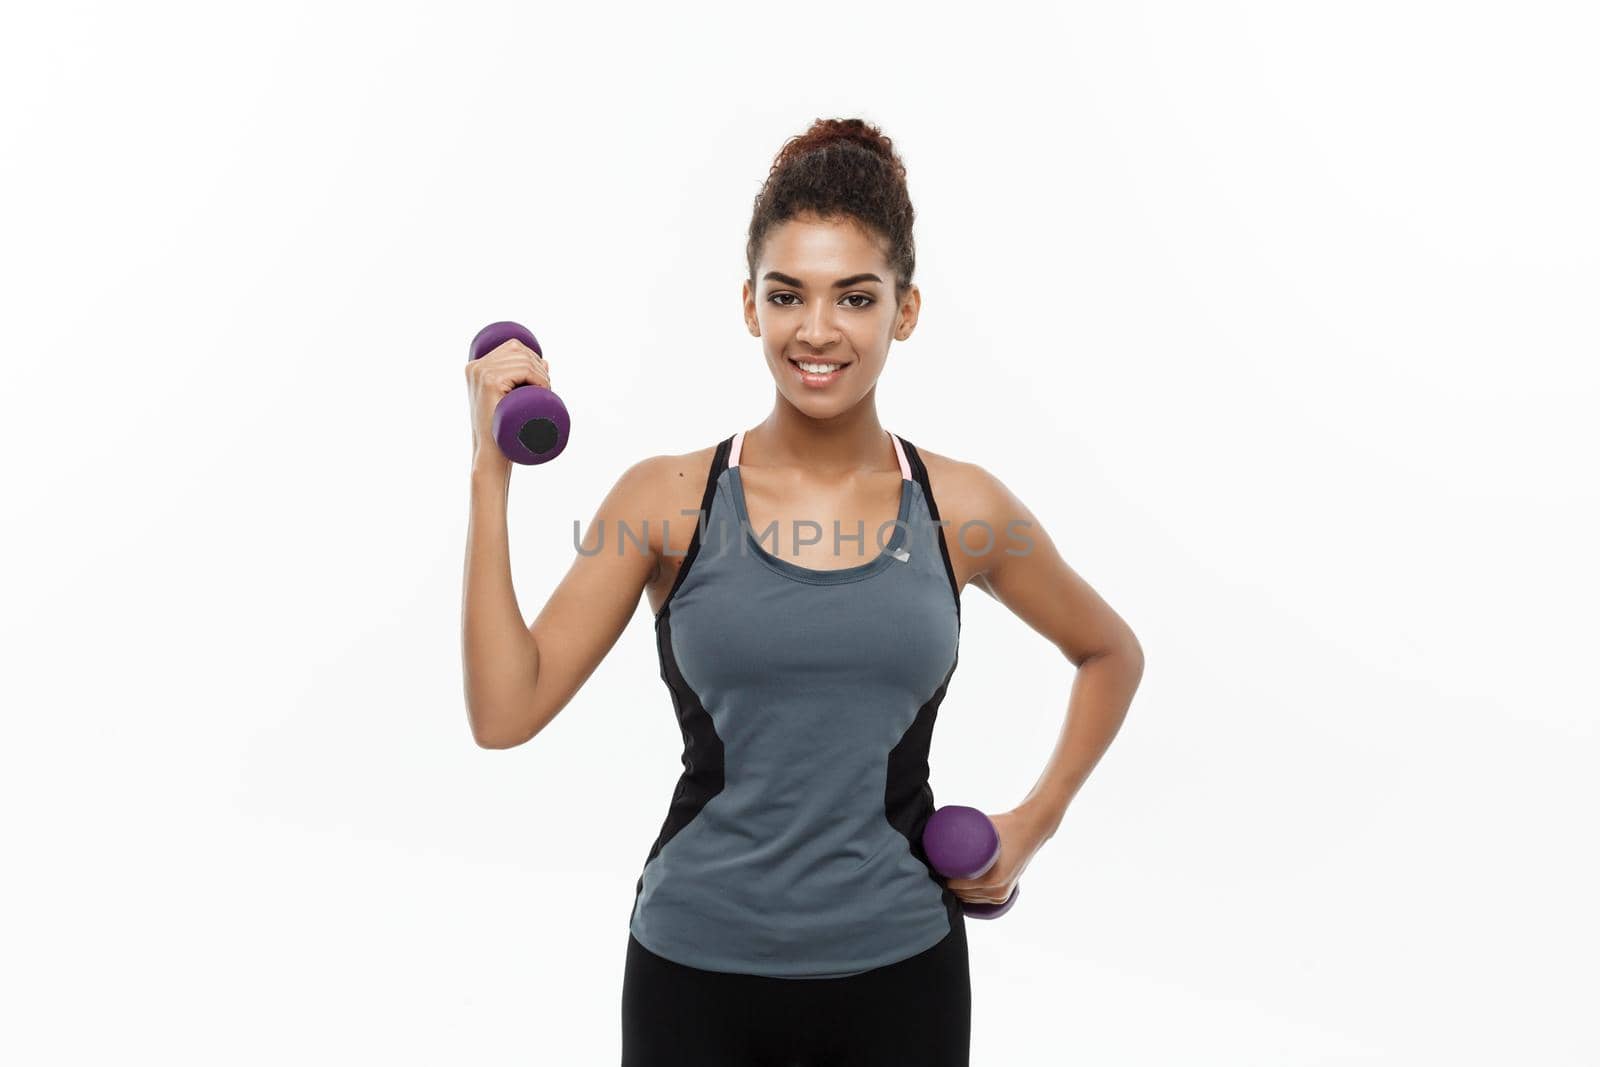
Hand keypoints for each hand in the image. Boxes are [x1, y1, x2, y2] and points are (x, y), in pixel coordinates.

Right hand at [465, 337, 550, 466]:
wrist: (491, 453)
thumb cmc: (502, 428)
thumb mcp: (509, 398)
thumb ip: (521, 378)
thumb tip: (545, 361)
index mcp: (475, 367)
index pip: (512, 346)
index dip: (533, 359)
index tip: (542, 381)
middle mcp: (475, 367)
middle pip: (518, 349)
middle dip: (538, 366)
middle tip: (546, 390)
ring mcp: (481, 373)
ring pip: (523, 359)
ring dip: (542, 374)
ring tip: (545, 394)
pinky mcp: (490, 382)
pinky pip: (523, 369)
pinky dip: (539, 379)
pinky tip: (543, 391)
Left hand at [941, 808, 1048, 908]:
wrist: (1030, 830)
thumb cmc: (1004, 825)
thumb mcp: (982, 825)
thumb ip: (961, 826)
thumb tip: (935, 821)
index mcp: (992, 879)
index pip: (955, 885)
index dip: (940, 876)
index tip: (932, 865)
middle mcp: (997, 891)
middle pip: (960, 894)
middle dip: (946, 883)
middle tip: (936, 868)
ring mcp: (1001, 895)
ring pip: (969, 899)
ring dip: (956, 891)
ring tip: (944, 876)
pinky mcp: (1004, 895)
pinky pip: (979, 900)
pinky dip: (968, 896)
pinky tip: (957, 889)